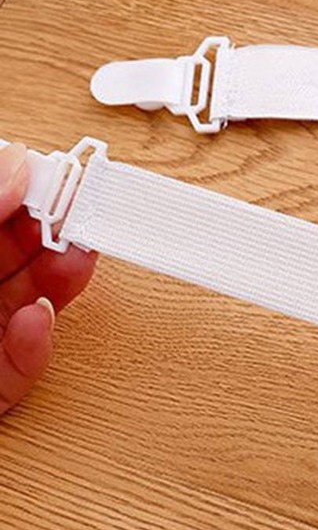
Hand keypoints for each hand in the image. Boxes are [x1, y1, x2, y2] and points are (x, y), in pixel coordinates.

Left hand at [0, 143, 96, 412]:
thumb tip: (16, 162)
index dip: (27, 188)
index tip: (63, 172)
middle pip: (16, 252)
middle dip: (54, 233)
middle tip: (89, 215)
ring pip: (30, 304)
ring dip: (59, 283)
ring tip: (80, 260)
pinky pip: (20, 367)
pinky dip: (36, 348)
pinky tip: (40, 321)